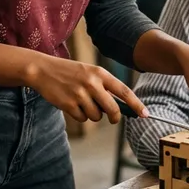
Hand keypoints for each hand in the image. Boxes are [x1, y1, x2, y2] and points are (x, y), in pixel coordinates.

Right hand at [25, 55, 145, 123]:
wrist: (43, 70)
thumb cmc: (70, 73)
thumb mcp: (89, 73)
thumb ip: (104, 87)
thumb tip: (120, 107)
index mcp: (100, 73)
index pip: (123, 91)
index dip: (136, 104)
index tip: (145, 114)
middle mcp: (92, 83)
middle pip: (112, 109)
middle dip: (114, 117)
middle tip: (112, 118)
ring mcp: (80, 94)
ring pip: (96, 116)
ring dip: (92, 114)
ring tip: (82, 102)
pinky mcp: (69, 104)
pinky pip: (82, 118)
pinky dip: (79, 115)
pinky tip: (72, 104)